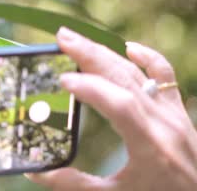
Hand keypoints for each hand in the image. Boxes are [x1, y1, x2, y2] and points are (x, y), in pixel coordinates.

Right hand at [27, 27, 196, 189]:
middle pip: (125, 78)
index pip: (120, 105)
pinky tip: (128, 47)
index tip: (62, 80)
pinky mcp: (178, 111)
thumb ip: (76, 184)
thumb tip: (37, 172)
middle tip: (61, 38)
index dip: (91, 89)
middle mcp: (164, 123)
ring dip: (105, 52)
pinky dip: (147, 57)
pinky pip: (165, 76)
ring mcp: (173, 113)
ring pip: (138, 72)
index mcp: (150, 146)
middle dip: (91, 55)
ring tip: (76, 39)